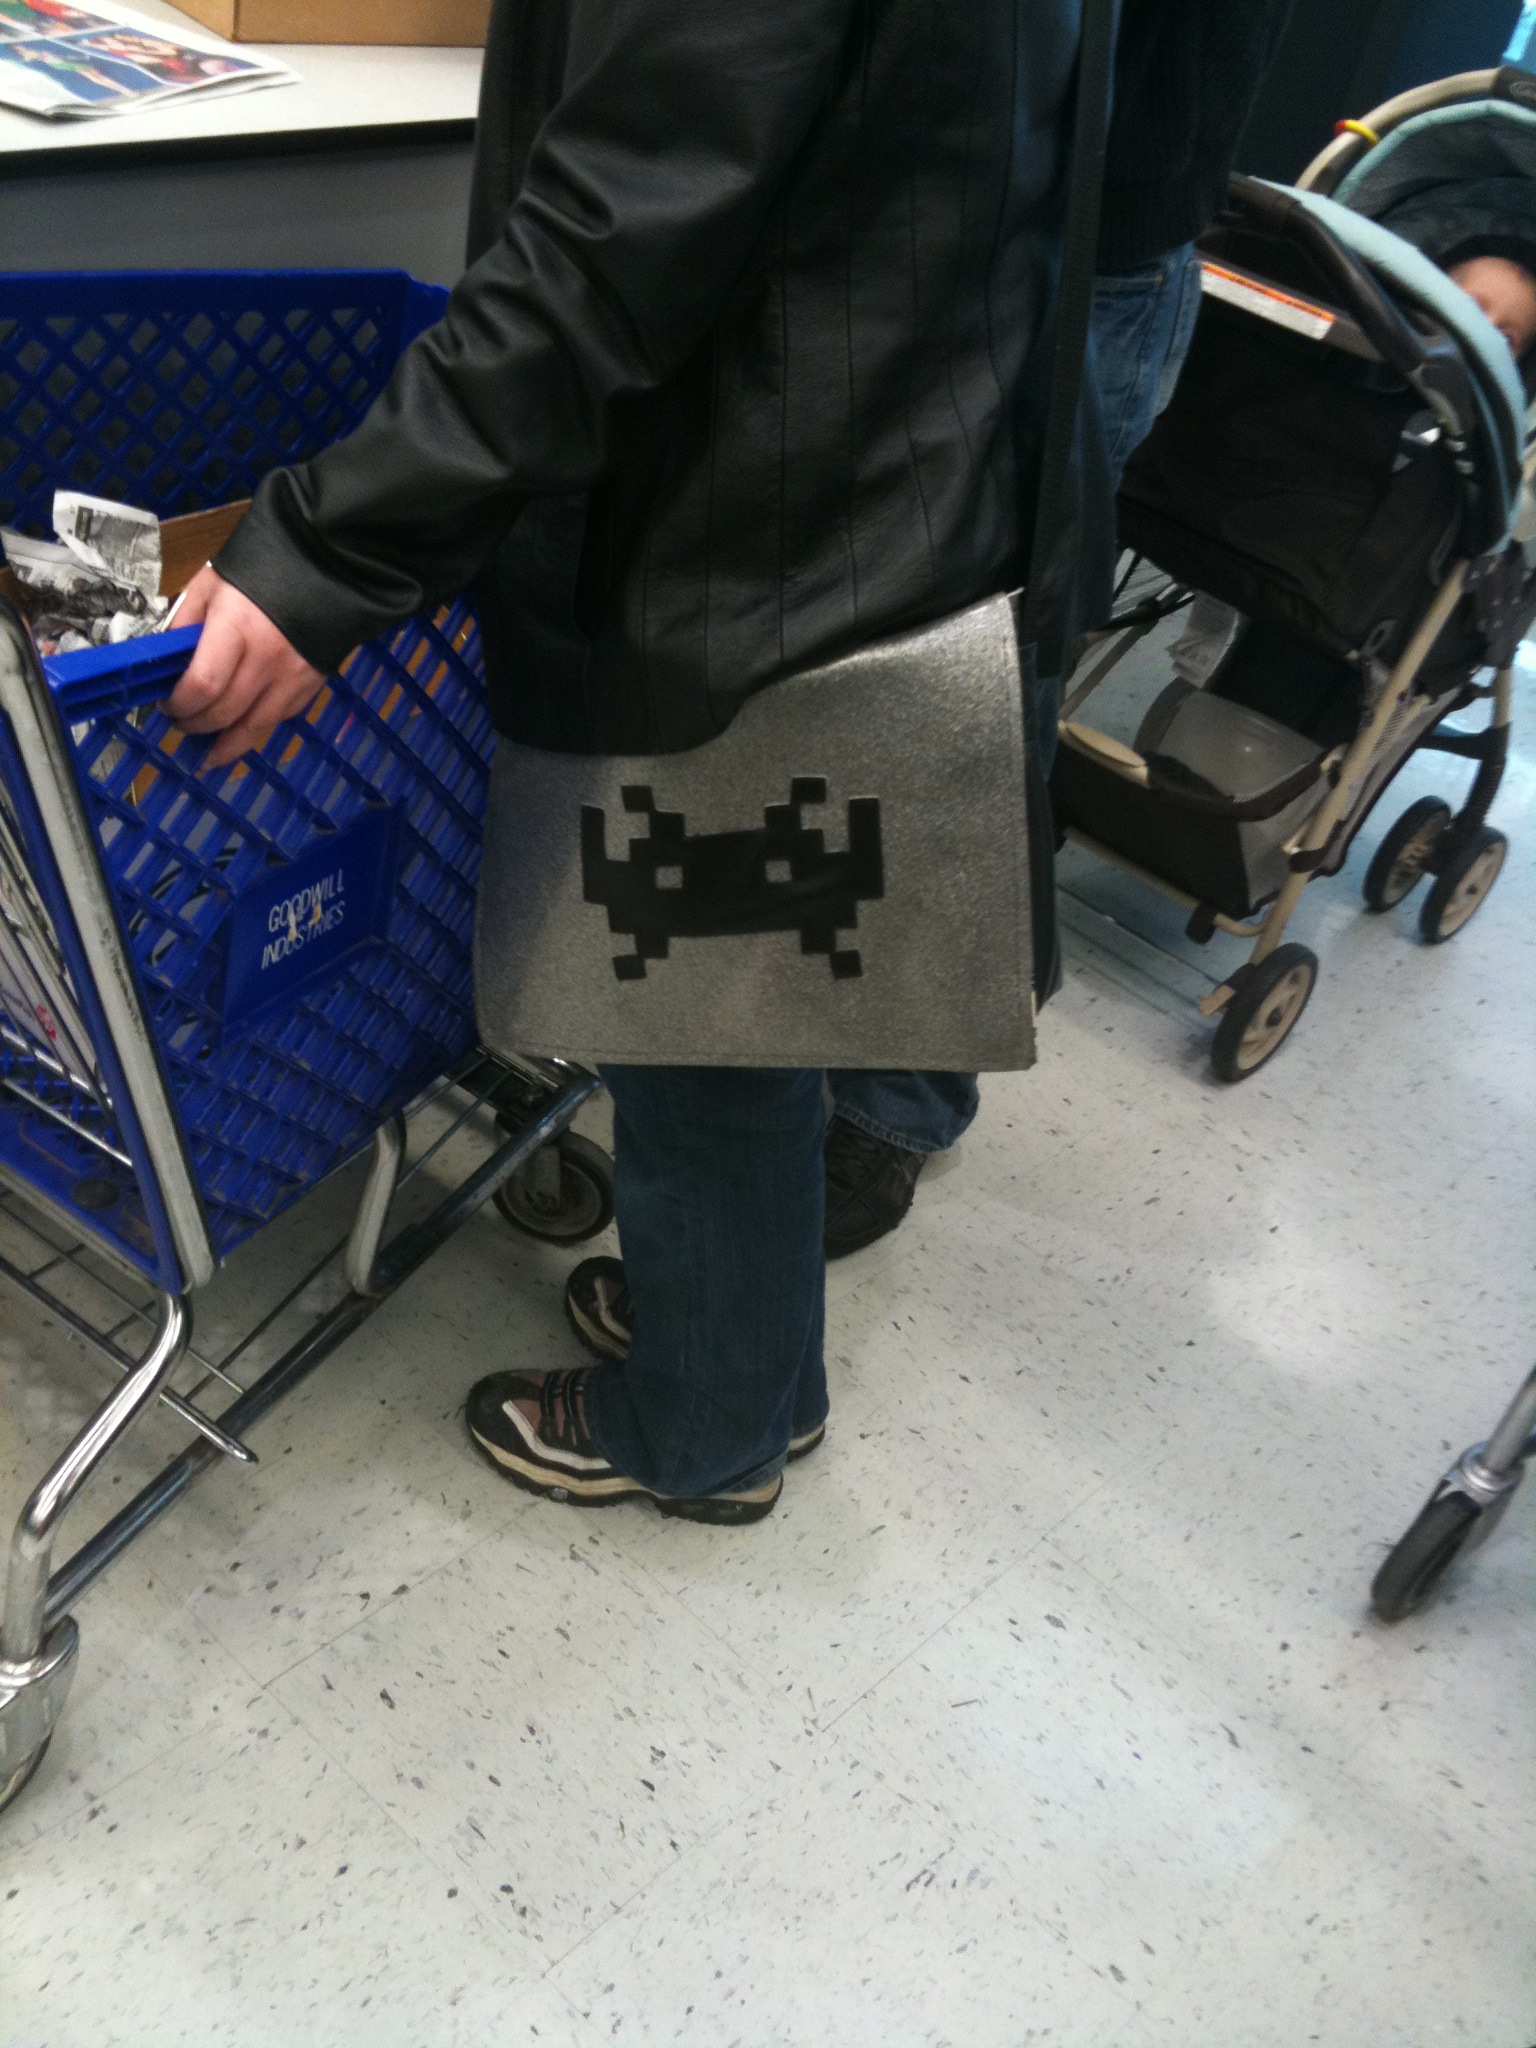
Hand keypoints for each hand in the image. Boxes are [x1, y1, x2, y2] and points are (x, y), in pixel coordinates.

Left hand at [165, 566, 325, 768]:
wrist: (325, 569)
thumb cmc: (258, 572)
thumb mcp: (210, 585)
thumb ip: (185, 622)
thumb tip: (167, 660)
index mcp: (235, 629)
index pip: (202, 685)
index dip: (179, 703)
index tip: (167, 703)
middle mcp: (266, 660)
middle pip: (224, 713)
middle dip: (195, 724)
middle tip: (181, 722)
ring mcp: (292, 677)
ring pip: (255, 728)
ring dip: (226, 747)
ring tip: (208, 756)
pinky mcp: (310, 685)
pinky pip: (278, 718)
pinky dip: (255, 729)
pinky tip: (241, 733)